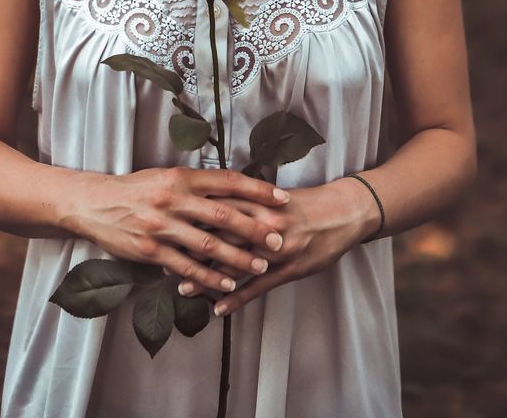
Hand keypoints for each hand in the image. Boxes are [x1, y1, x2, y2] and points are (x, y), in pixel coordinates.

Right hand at [65, 166, 291, 297]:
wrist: (95, 202)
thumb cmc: (136, 189)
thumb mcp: (166, 177)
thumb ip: (195, 185)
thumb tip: (231, 190)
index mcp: (181, 177)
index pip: (227, 181)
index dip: (257, 189)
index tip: (282, 198)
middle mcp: (174, 199)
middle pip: (222, 214)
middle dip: (254, 228)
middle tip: (279, 239)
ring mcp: (162, 225)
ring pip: (207, 244)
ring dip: (236, 258)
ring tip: (260, 267)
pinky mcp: (151, 250)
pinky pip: (185, 267)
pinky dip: (208, 277)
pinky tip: (226, 284)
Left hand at [174, 176, 378, 314]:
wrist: (343, 211)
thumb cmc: (306, 203)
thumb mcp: (274, 196)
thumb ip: (246, 200)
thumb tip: (214, 199)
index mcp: (257, 201)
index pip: (216, 207)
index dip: (189, 217)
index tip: (167, 225)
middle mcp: (262, 223)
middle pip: (218, 236)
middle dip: (190, 248)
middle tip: (163, 259)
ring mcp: (275, 248)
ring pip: (234, 264)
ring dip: (207, 277)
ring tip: (182, 287)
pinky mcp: (289, 268)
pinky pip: (258, 286)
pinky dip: (237, 298)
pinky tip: (219, 310)